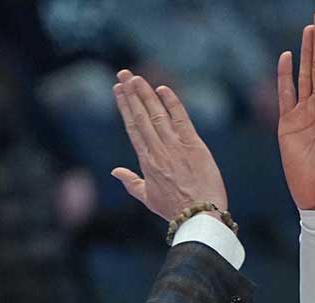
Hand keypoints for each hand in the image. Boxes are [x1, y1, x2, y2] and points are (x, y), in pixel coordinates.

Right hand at [110, 70, 227, 221]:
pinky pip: (181, 119)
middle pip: (141, 116)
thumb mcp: (148, 198)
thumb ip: (131, 182)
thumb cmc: (174, 210)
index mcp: (146, 162)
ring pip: (157, 114)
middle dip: (131, 93)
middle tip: (123, 74)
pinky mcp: (194, 145)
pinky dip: (172, 103)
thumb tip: (115, 171)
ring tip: (137, 77)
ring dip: (146, 94)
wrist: (199, 216)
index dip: (125, 107)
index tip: (118, 91)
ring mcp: (175, 147)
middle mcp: (158, 150)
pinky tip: (163, 90)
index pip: (132, 128)